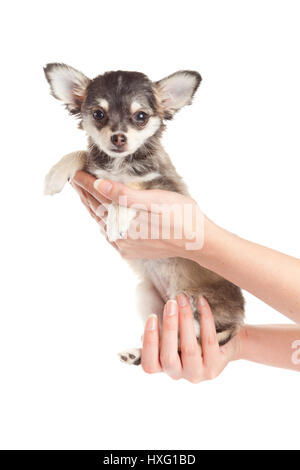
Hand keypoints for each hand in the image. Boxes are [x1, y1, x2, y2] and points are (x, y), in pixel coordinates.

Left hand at [71, 171, 206, 259]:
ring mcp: (124, 245)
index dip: (86, 182)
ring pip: (100, 221)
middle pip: (96, 209)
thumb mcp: (155, 200)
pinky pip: (109, 233)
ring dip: (91, 206)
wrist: (198, 242)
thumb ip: (125, 194)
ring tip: (84, 192)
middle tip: (75, 178)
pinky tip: (100, 215)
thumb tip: (99, 185)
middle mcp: (120, 235)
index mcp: (124, 220)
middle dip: (84, 193)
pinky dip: (102, 221)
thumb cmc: (182, 216)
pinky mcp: (130, 251)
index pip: (98, 196)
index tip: (75, 171)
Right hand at [141, 294, 240, 382]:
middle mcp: (179, 374)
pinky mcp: (216, 366)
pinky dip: (204, 318)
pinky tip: (201, 301)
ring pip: (189, 349)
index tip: (152, 316)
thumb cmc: (188, 335)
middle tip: (171, 303)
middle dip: (169, 327)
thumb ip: (159, 332)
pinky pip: (209, 340)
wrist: (223, 343)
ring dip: (185, 320)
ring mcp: (198, 373)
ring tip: (183, 300)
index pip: (149, 364)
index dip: (149, 342)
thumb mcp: (171, 336)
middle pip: (168, 357)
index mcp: (163, 368)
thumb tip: (150, 317)